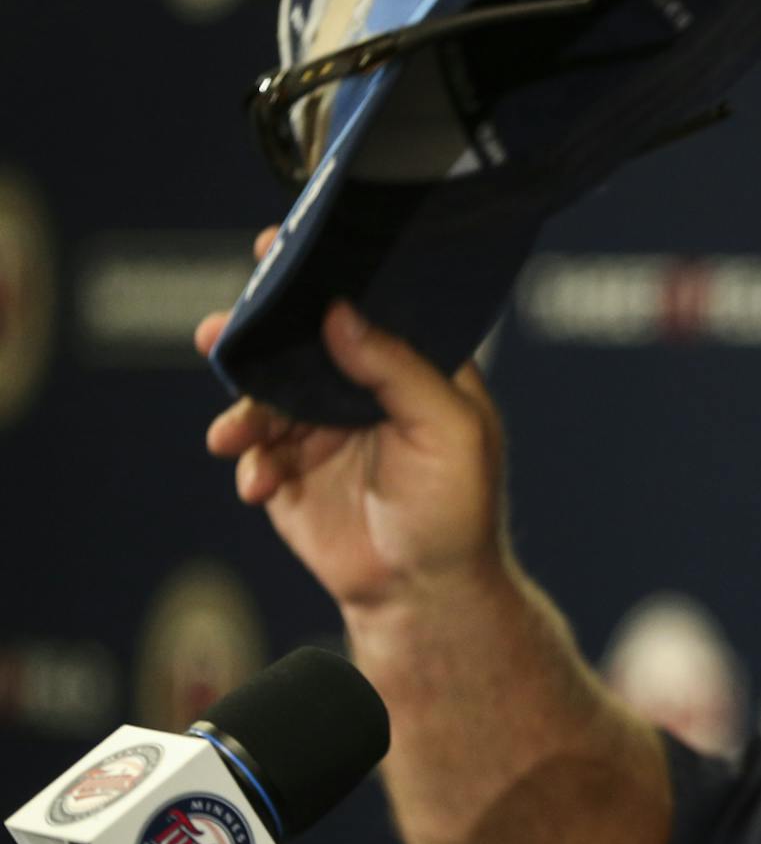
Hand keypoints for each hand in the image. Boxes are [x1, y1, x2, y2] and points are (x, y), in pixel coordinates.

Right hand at [201, 228, 507, 614]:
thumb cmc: (457, 513)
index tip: (279, 249)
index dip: (326, 272)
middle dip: (257, 331)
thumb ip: (398, 369)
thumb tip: (340, 312)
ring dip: (243, 408)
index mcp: (413, 367)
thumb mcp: (448, 432)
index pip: (367, 303)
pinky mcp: (291, 470)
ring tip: (234, 434)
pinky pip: (255, 451)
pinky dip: (250, 462)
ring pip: (265, 392)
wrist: (422, 594)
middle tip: (221, 328)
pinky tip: (261, 485)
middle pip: (300, 339)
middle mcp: (363, 388)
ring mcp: (322, 426)